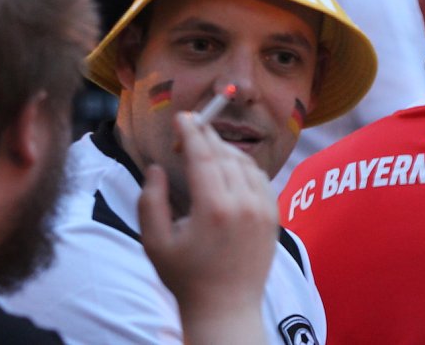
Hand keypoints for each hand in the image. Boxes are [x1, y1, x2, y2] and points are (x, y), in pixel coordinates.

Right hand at [138, 112, 276, 344]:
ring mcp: (263, 209)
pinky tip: (228, 166)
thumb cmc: (186, 278)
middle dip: (207, 136)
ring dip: (225, 149)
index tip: (183, 116)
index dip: (192, 131)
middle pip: (225, 155)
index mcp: (214, 208)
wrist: (227, 308)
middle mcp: (244, 204)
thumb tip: (158, 167)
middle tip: (190, 127)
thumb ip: (150, 201)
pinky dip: (244, 166)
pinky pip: (260, 178)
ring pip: (245, 163)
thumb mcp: (155, 242)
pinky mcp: (274, 216)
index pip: (204, 156)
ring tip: (205, 146)